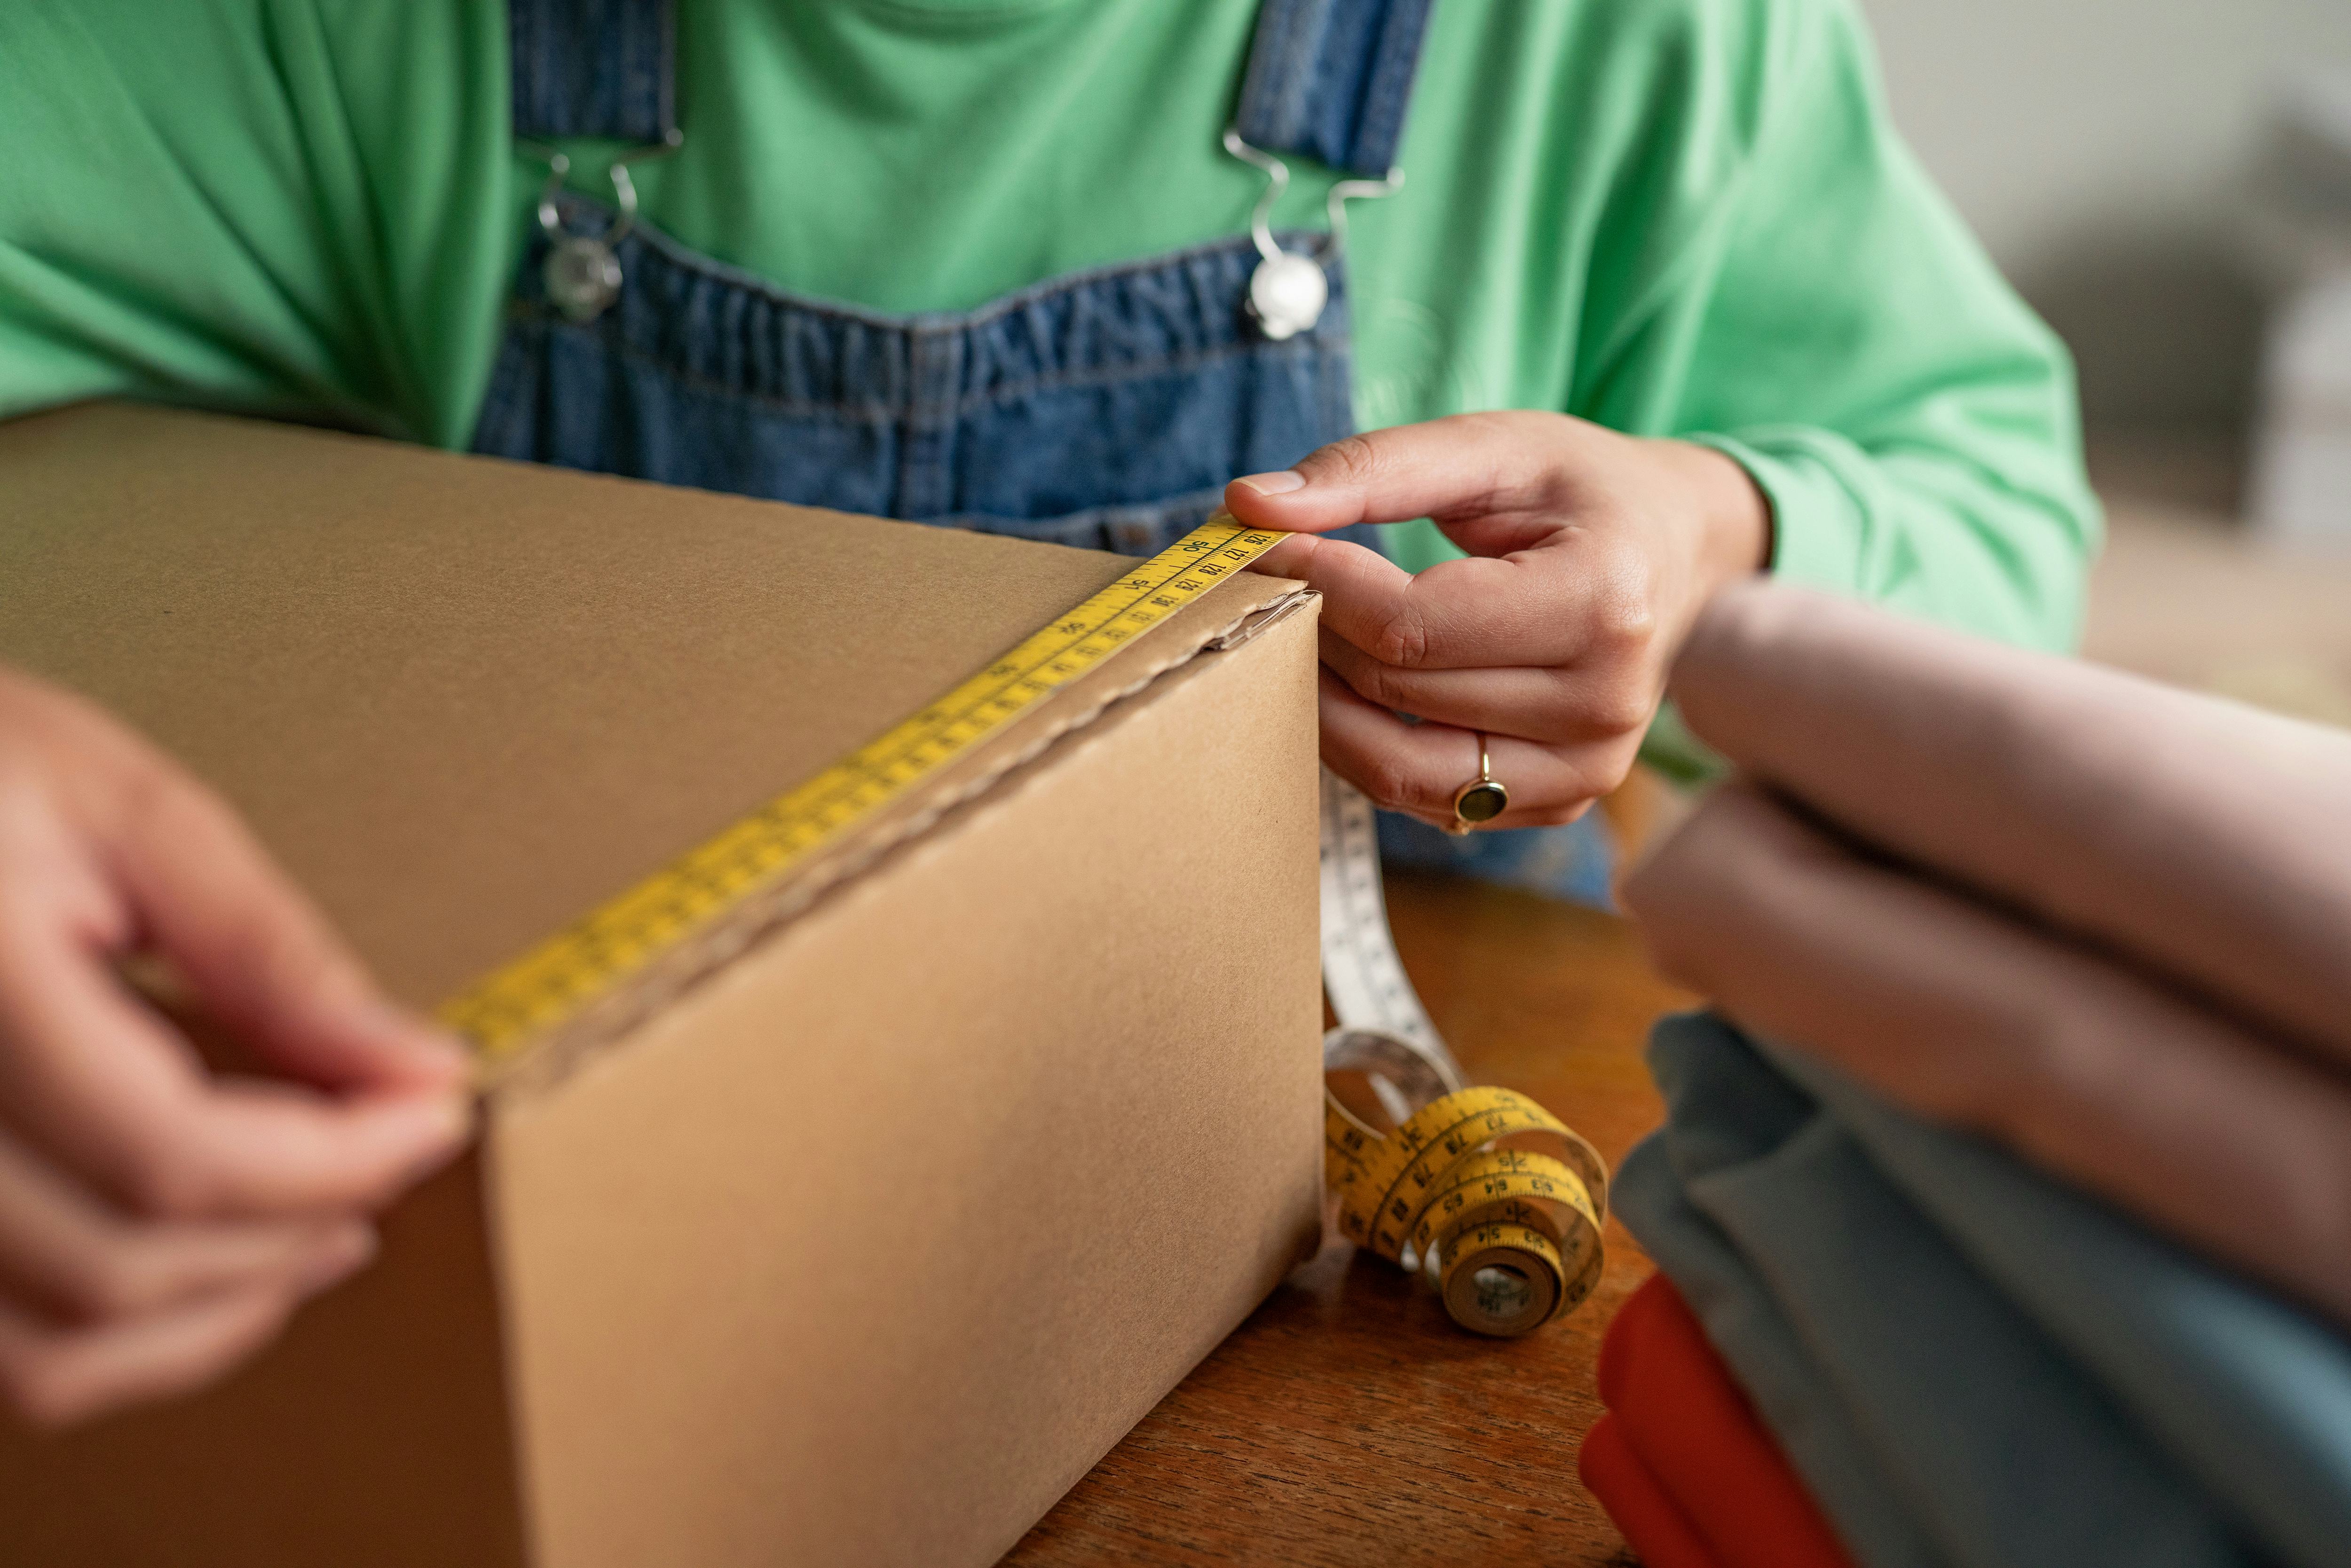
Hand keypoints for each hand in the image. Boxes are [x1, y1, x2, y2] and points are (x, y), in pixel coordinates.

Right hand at [0, 668, 469, 1426]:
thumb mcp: (127, 811)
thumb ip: (267, 951)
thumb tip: (417, 1065)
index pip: (171, 1151)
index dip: (335, 1159)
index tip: (436, 1110)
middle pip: (119, 1266)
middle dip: (293, 1229)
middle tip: (397, 1151)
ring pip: (52, 1353)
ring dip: (212, 1315)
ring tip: (323, 1230)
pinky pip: (0, 1352)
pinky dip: (120, 1340)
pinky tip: (211, 1264)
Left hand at [1223, 412, 1769, 828]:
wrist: (1675, 552)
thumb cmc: (1580, 491)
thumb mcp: (1491, 446)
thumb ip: (1372, 468)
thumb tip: (1249, 504)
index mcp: (1602, 602)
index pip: (1413, 625)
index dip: (1321, 585)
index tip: (1269, 543)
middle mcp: (1605, 702)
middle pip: (1400, 690)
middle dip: (1318, 633)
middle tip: (1280, 583)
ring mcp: (1587, 768)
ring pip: (1400, 766)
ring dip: (1328, 705)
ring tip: (1306, 638)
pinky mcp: (1559, 802)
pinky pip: (1427, 797)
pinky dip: (1370, 747)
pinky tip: (1355, 687)